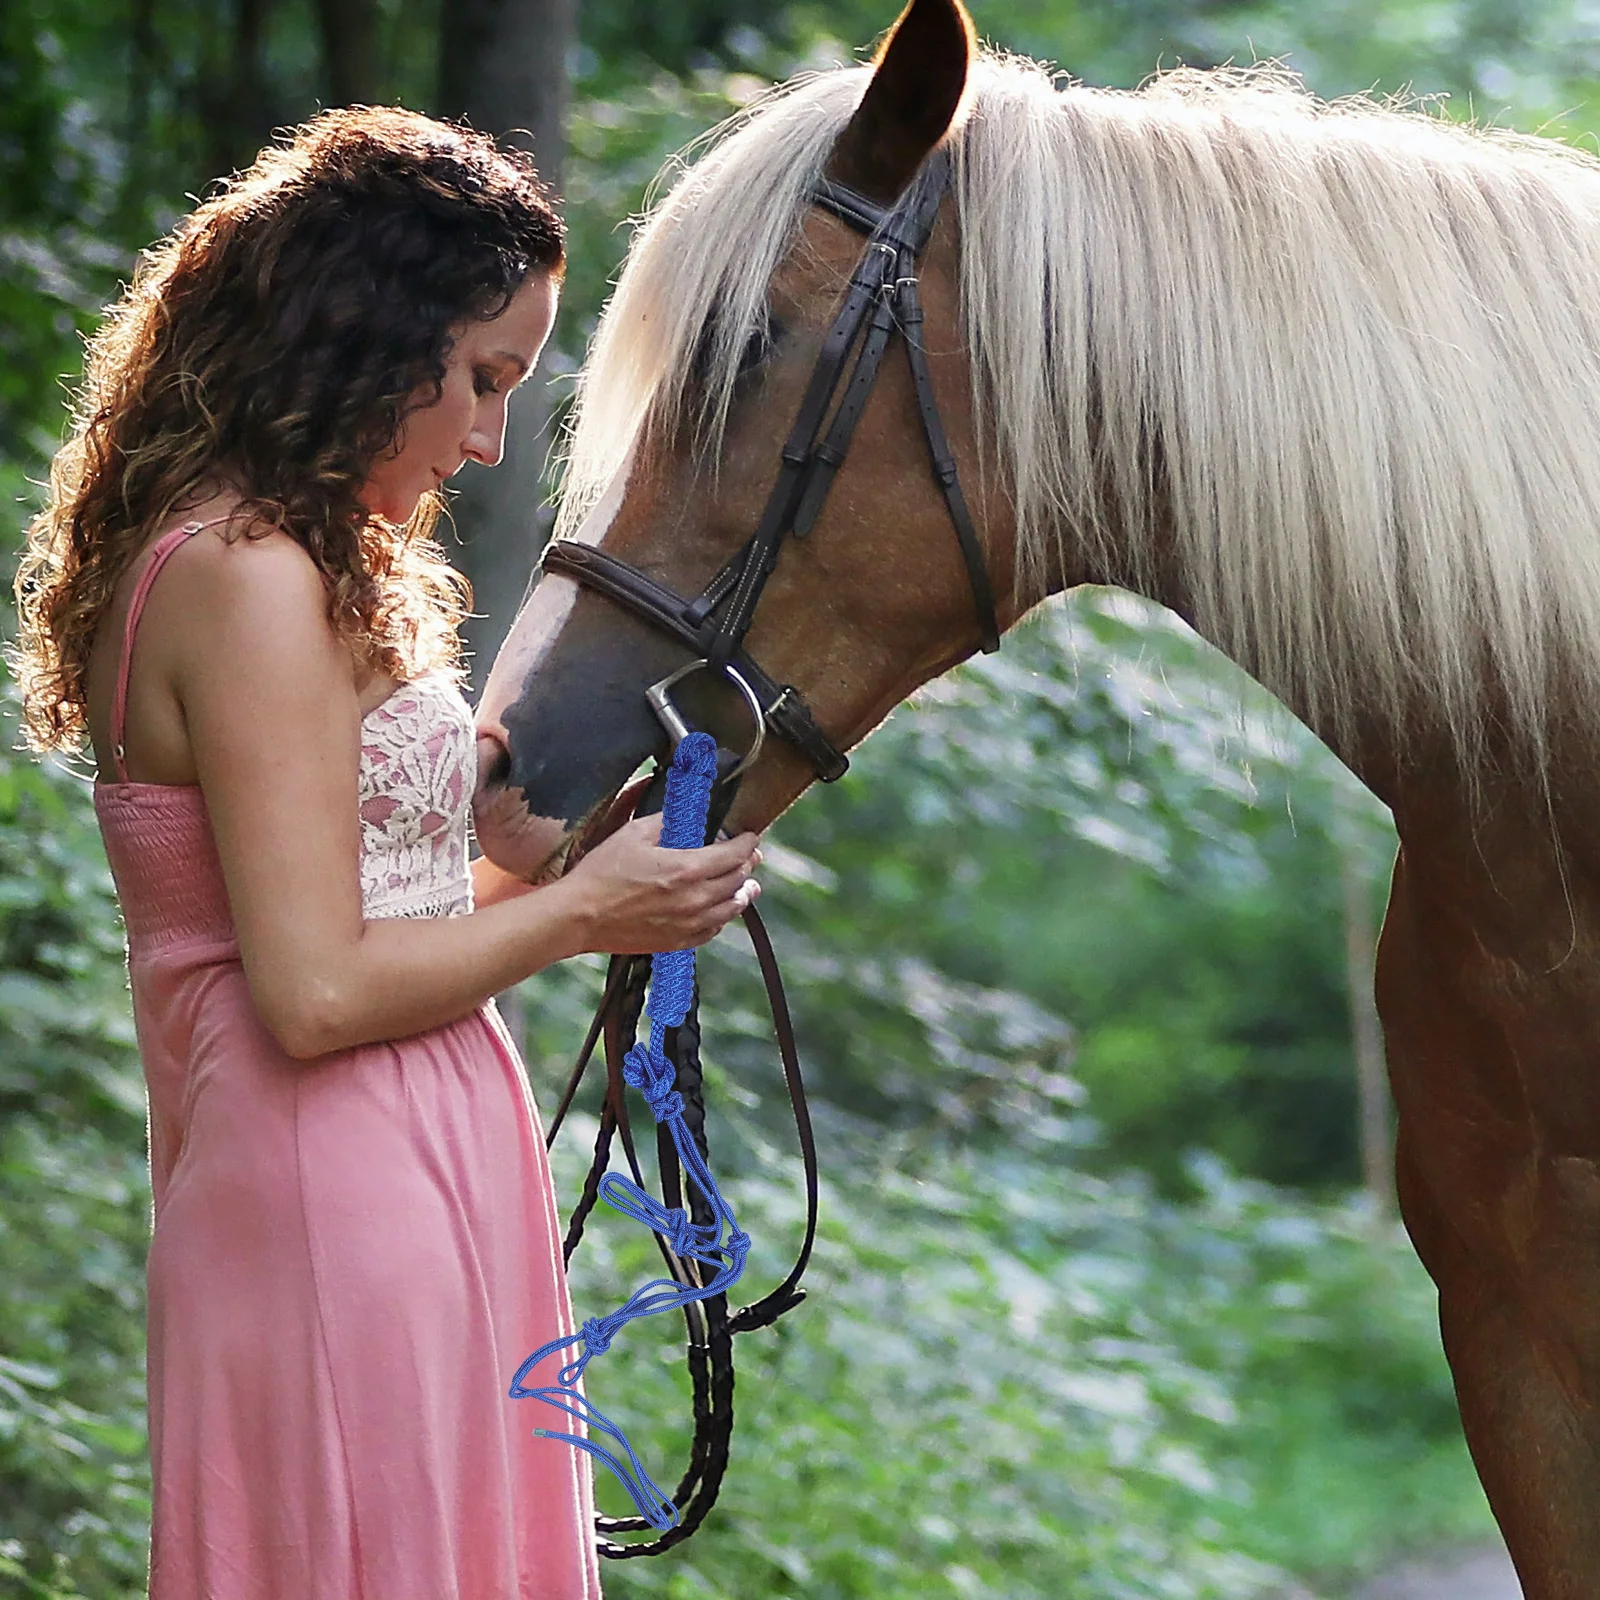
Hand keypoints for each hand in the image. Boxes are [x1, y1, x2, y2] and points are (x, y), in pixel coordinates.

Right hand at [562, 816, 761, 953]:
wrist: (580, 916)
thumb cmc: (602, 874)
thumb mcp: (634, 834)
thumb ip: (666, 823)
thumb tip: (684, 815)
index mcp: (687, 869)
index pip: (734, 855)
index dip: (748, 844)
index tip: (752, 838)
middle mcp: (695, 899)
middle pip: (737, 881)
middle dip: (747, 865)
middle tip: (751, 858)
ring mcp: (688, 924)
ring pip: (731, 909)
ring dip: (743, 894)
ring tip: (748, 887)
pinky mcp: (677, 942)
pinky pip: (712, 930)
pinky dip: (722, 917)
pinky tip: (720, 911)